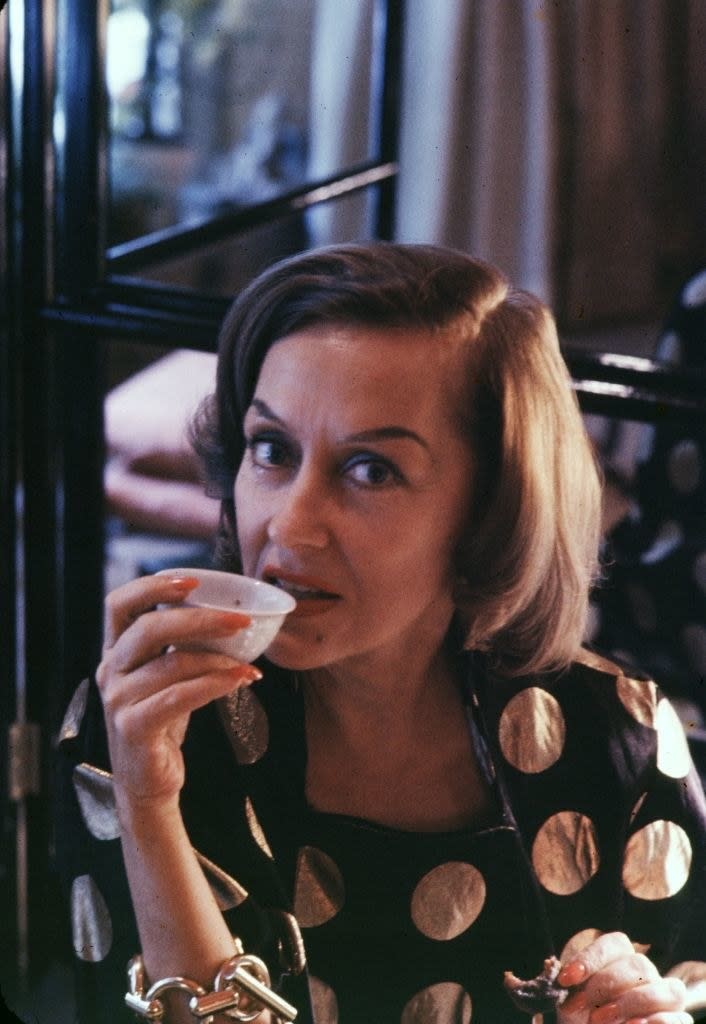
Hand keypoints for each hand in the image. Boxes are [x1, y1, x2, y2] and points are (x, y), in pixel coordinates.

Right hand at [96, 574, 259, 806]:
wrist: (149, 782)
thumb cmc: (164, 720)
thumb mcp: (167, 676)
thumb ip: (182, 645)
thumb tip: (232, 614)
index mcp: (116, 651)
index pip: (119, 604)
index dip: (152, 586)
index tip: (192, 581)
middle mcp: (110, 670)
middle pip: (149, 627)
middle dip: (200, 619)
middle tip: (241, 621)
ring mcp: (117, 700)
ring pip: (172, 663)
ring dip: (219, 660)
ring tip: (249, 665)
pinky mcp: (133, 727)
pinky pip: (179, 696)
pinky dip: (215, 685)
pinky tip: (240, 681)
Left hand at [557, 932, 690, 1023]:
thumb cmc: (584, 1019)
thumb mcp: (571, 1002)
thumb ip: (567, 987)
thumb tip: (555, 974)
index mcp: (621, 960)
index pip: (615, 943)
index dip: (590, 958)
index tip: (565, 979)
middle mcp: (647, 974)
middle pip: (638, 964)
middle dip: (605, 984)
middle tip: (582, 1005)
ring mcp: (665, 998)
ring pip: (665, 988)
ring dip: (630, 1003)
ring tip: (600, 1020)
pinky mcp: (676, 1021)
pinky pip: (679, 1018)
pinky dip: (657, 1021)